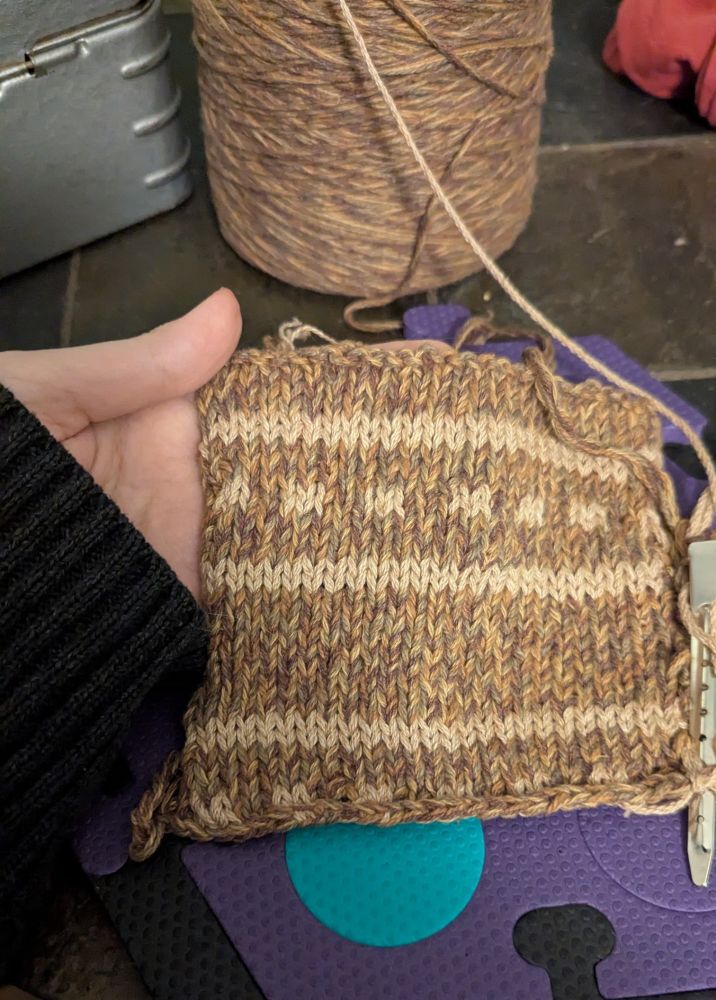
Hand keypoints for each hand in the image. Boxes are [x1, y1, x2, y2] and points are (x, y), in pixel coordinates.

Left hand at [0, 288, 445, 600]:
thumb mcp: (49, 392)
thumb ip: (141, 364)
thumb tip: (229, 308)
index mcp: (174, 419)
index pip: (275, 403)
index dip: (340, 394)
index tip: (416, 384)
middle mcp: (202, 482)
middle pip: (297, 472)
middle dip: (369, 466)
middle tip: (464, 457)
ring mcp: (198, 546)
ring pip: (287, 536)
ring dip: (352, 533)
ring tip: (446, 523)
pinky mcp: (182, 604)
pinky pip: (249, 600)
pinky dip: (301, 597)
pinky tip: (373, 590)